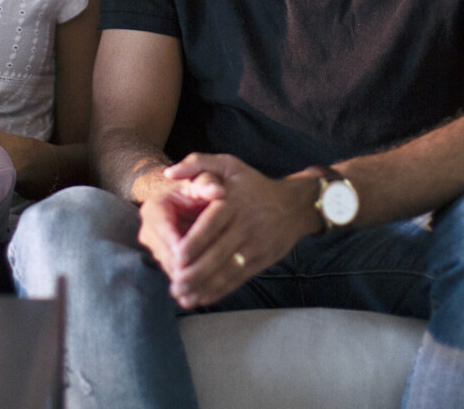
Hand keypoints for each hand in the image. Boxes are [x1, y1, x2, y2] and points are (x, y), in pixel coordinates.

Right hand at [137, 171, 223, 279]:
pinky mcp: (165, 259)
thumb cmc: (200, 188)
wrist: (192, 199)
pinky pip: (176, 274)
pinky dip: (191, 280)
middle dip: (186, 264)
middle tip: (210, 274)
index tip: (202, 251)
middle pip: (165, 253)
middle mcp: (149, 230)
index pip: (163, 228)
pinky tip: (209, 286)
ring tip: (211, 282)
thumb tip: (217, 191)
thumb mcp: (205, 181)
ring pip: (171, 267)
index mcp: (154, 208)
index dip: (181, 241)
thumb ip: (208, 183)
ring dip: (188, 276)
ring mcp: (155, 247)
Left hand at [154, 153, 319, 308]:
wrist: (294, 205)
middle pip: (217, 253)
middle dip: (194, 272)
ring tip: (183, 296)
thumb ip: (196, 163)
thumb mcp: (228, 164)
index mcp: (233, 202)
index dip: (193, 245)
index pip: (210, 226)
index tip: (175, 258)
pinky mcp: (260, 260)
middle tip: (174, 284)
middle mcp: (245, 225)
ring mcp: (254, 245)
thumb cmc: (253, 184)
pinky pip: (238, 279)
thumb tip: (169, 173)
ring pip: (227, 270)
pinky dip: (219, 291)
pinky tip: (202, 299)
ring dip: (204, 286)